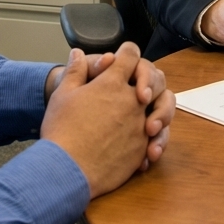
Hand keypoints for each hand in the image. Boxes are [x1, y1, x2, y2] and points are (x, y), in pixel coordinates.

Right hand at [41, 43, 174, 197]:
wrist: (67, 169)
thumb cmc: (62, 129)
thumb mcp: (62, 94)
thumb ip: (75, 71)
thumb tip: (78, 54)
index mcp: (112, 82)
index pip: (130, 55)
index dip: (127, 53)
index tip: (124, 59)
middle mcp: (132, 101)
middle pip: (155, 79)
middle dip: (148, 80)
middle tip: (139, 90)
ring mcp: (140, 125)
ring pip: (161, 110)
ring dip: (157, 111)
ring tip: (145, 120)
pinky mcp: (141, 148)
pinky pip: (156, 138)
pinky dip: (151, 139)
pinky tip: (140, 145)